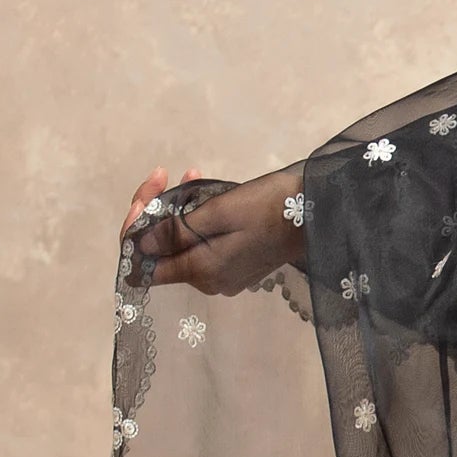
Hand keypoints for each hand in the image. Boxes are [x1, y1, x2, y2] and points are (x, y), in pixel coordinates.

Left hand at [122, 162, 306, 295]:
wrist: (320, 213)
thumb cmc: (270, 208)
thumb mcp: (218, 212)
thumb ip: (175, 231)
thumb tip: (137, 244)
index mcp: (201, 272)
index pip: (143, 265)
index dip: (135, 232)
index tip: (146, 198)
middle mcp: (207, 281)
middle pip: (161, 253)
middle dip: (156, 213)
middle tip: (165, 175)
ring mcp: (222, 277)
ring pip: (181, 245)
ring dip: (177, 211)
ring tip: (189, 175)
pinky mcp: (236, 267)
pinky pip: (202, 246)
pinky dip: (197, 220)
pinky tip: (204, 191)